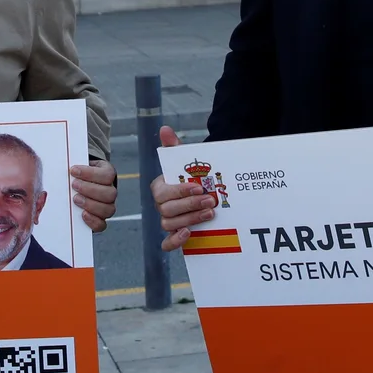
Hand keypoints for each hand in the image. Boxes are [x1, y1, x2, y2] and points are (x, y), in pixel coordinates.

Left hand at [68, 160, 118, 231]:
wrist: (79, 185)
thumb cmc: (78, 175)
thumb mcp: (79, 168)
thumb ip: (73, 169)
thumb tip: (59, 169)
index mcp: (107, 175)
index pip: (107, 175)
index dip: (91, 173)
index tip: (73, 170)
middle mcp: (110, 191)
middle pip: (110, 193)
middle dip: (90, 189)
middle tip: (74, 185)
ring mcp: (107, 206)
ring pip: (108, 209)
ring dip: (90, 204)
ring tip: (75, 199)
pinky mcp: (100, 219)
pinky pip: (102, 224)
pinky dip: (93, 221)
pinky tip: (83, 214)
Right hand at [148, 126, 218, 251]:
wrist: (208, 188)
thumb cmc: (193, 174)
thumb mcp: (186, 159)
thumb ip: (174, 146)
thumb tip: (165, 128)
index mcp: (160, 187)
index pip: (162, 193)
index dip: (179, 191)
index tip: (199, 187)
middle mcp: (162, 205)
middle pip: (167, 210)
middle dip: (190, 205)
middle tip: (211, 201)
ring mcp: (169, 221)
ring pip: (169, 224)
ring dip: (190, 219)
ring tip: (210, 213)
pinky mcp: (177, 235)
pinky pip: (167, 243)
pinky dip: (175, 241)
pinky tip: (189, 234)